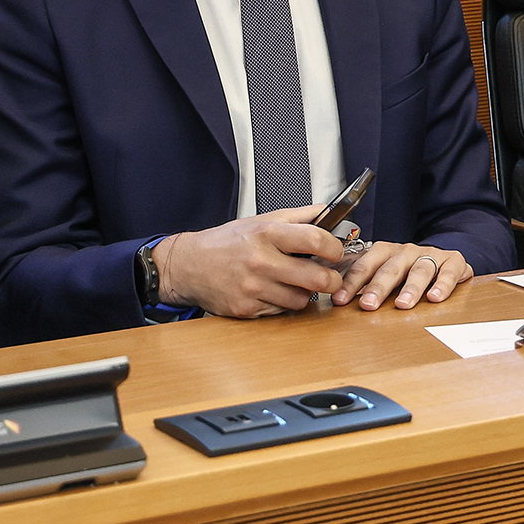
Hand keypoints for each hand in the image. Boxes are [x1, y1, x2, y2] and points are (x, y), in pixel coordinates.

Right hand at [152, 205, 343, 317]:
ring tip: (296, 284)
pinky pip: (280, 312)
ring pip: (300, 300)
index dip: (334, 248)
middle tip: (330, 277)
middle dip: (331, 280)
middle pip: (316, 278)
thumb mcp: (259, 220)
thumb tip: (327, 211)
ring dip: (304, 294)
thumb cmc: (225, 243)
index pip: (315, 240)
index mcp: (266, 234)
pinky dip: (282, 304)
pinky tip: (274, 292)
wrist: (188, 265)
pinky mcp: (246, 308)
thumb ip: (296, 216)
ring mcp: (253, 287)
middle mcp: (260, 260)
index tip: (336, 252)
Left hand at [332, 242, 471, 309]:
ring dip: (410, 288)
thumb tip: (335, 301)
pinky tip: (435, 298)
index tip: (339, 300)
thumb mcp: (384, 274)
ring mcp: (430, 256)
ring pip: (419, 270)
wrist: (445, 259)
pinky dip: (442, 284)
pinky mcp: (453, 262)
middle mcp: (406, 251)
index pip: (364, 266)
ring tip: (403, 304)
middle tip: (368, 305)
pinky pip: (449, 272)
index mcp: (385, 252)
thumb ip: (364, 285)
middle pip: (390, 268)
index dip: (351, 283)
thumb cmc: (408, 270)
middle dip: (378, 287)